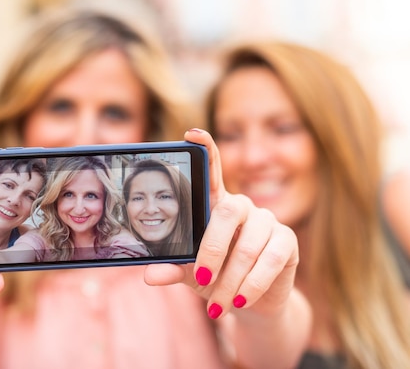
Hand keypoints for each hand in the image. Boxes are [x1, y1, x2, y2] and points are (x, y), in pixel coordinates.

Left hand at [144, 129, 298, 319]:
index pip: (212, 170)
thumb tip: (150, 275)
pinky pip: (270, 261)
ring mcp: (268, 221)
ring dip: (230, 280)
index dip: (205, 149)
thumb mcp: (191, 274)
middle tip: (201, 278)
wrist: (251, 304)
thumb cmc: (216, 278)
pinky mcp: (287, 241)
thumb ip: (174, 269)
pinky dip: (252, 285)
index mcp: (216, 206)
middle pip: (226, 211)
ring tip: (217, 304)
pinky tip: (240, 301)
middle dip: (211, 249)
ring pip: (248, 245)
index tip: (191, 134)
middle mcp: (243, 206)